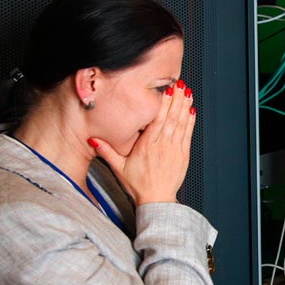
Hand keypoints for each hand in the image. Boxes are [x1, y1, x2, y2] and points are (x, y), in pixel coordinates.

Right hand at [90, 80, 195, 205]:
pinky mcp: (183, 156)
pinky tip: (191, 111)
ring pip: (181, 124)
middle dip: (176, 100)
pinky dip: (190, 122)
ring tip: (187, 92)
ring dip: (184, 107)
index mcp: (146, 146)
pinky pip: (187, 135)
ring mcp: (174, 150)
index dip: (163, 104)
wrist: (156, 201)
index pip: (157, 121)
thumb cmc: (138, 185)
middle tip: (179, 84)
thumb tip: (92, 139)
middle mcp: (162, 146)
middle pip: (171, 118)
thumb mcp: (119, 168)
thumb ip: (107, 152)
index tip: (167, 90)